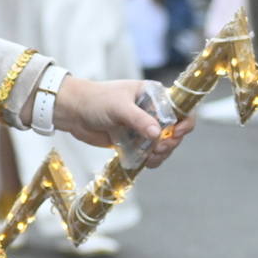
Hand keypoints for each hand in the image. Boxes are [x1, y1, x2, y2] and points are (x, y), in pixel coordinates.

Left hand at [51, 77, 194, 168]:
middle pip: (175, 130)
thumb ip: (138, 119)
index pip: (181, 107)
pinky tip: (147, 162)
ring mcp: (143, 126)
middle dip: (171, 142)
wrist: (71, 112)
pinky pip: (150, 152)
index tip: (177, 133)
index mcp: (153, 95)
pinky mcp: (134, 140)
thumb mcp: (118, 107)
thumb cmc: (94, 100)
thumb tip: (158, 134)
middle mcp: (151, 110)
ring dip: (162, 153)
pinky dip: (151, 159)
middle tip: (158, 147)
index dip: (185, 121)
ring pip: (164, 144)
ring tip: (152, 156)